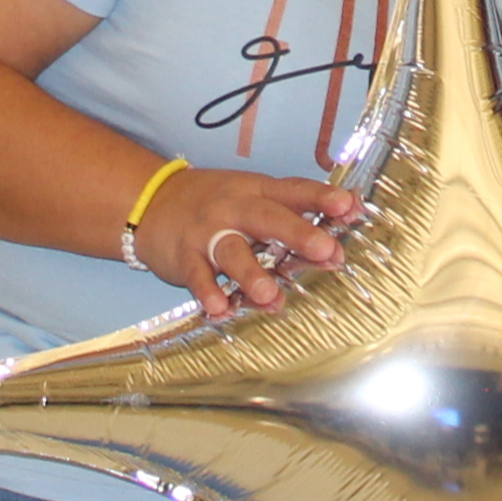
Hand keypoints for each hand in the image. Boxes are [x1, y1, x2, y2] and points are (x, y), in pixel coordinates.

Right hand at [141, 168, 356, 321]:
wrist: (152, 201)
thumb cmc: (217, 204)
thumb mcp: (254, 198)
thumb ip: (296, 216)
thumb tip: (343, 235)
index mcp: (258, 191)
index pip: (294, 191)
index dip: (321, 198)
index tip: (349, 206)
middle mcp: (235, 208)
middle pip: (268, 218)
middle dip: (298, 234)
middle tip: (327, 251)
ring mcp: (209, 233)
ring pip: (232, 251)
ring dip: (252, 274)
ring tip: (272, 296)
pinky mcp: (185, 257)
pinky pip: (197, 277)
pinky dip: (208, 293)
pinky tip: (220, 310)